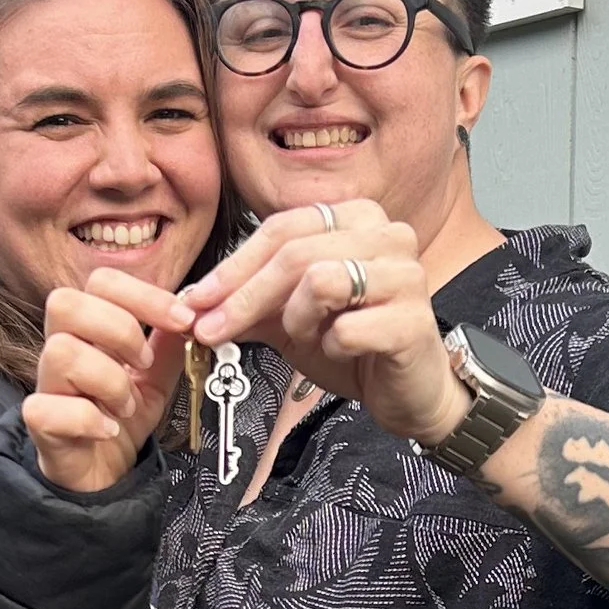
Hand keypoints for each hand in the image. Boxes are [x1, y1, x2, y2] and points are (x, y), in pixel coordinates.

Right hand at [25, 267, 197, 494]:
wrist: (102, 473)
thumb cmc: (119, 421)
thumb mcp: (157, 380)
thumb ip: (170, 347)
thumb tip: (192, 312)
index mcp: (90, 330)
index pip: (102, 282)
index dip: (144, 294)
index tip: (182, 320)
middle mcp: (62, 350)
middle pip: (66, 303)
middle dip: (119, 329)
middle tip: (142, 363)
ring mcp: (47, 385)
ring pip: (61, 352)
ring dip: (109, 380)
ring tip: (126, 405)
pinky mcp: (40, 423)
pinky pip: (47, 408)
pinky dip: (88, 420)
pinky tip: (107, 430)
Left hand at [182, 201, 465, 448]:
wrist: (407, 390)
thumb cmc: (355, 344)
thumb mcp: (290, 317)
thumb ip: (248, 303)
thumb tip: (194, 305)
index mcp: (356, 218)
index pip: (280, 230)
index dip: (232, 267)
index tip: (195, 302)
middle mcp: (387, 234)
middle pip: (294, 254)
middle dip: (242, 298)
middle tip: (210, 331)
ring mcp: (406, 274)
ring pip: (320, 281)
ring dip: (296, 320)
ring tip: (306, 338)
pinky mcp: (414, 320)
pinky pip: (347, 329)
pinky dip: (331, 348)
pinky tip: (341, 352)